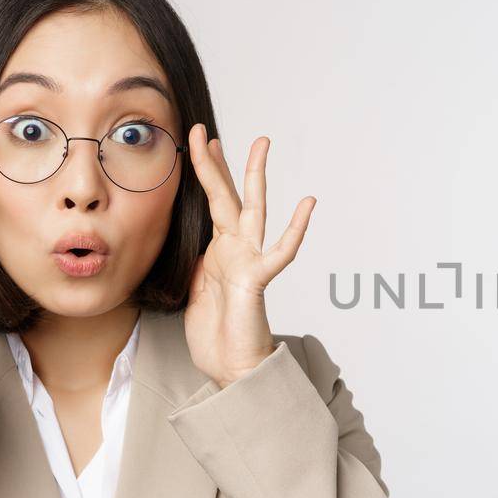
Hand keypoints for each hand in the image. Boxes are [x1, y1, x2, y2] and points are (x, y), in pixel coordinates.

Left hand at [182, 123, 315, 387]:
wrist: (231, 367)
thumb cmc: (216, 335)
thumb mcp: (192, 289)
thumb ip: (194, 262)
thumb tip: (189, 245)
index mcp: (218, 250)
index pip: (211, 203)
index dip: (204, 172)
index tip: (200, 142)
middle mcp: (234, 249)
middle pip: (226, 196)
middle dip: (217, 162)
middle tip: (205, 129)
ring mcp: (247, 261)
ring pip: (252, 210)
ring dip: (255, 177)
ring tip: (260, 144)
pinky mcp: (256, 279)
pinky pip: (280, 251)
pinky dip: (296, 228)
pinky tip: (308, 204)